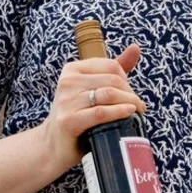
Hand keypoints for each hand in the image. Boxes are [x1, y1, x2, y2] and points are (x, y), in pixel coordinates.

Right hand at [38, 43, 145, 175]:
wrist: (53, 145)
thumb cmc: (77, 115)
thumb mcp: (93, 88)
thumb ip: (113, 69)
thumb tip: (135, 47)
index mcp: (72, 69)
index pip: (111, 66)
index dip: (127, 79)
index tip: (131, 94)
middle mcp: (67, 82)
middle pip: (113, 80)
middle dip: (131, 93)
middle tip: (139, 106)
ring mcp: (66, 101)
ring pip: (109, 94)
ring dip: (130, 102)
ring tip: (137, 111)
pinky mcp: (69, 120)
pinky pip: (101, 112)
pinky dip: (119, 112)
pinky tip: (129, 113)